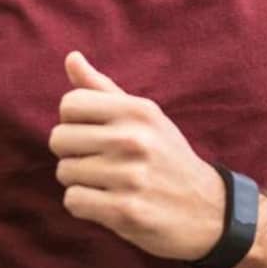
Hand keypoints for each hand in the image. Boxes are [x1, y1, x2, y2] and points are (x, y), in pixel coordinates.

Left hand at [47, 52, 225, 260]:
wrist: (207, 209)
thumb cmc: (166, 157)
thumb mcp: (145, 117)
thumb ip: (104, 89)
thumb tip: (71, 57)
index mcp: (138, 111)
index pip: (70, 104)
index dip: (73, 122)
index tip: (93, 134)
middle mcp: (134, 139)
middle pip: (59, 138)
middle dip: (71, 153)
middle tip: (99, 162)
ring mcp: (131, 176)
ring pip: (64, 172)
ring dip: (79, 181)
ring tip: (109, 183)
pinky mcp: (125, 210)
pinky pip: (73, 201)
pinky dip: (85, 205)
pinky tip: (108, 202)